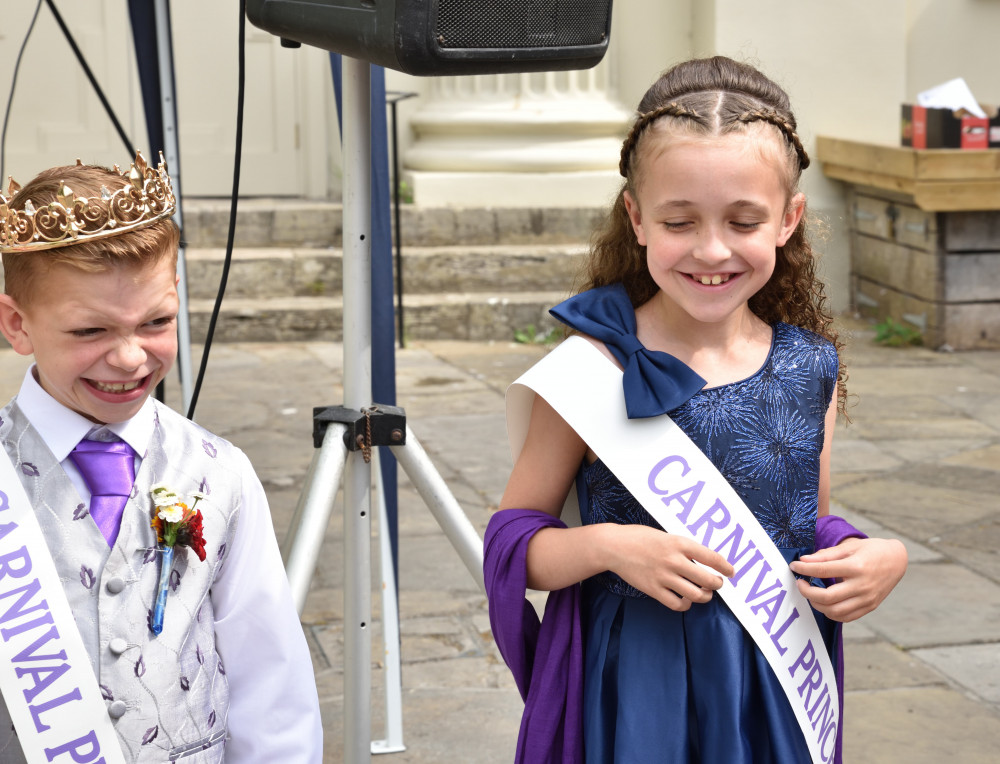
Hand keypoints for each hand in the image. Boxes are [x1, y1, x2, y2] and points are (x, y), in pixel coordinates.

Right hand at [608, 525, 735, 611]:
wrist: (614, 546)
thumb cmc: (639, 537)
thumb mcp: (665, 535)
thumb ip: (683, 547)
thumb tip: (704, 559)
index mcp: (678, 543)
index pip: (711, 557)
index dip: (725, 567)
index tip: (731, 571)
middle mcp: (673, 560)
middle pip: (708, 580)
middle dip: (717, 584)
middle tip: (717, 583)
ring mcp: (663, 576)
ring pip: (696, 595)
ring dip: (705, 596)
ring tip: (704, 593)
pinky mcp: (653, 589)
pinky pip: (677, 604)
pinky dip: (686, 604)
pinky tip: (685, 598)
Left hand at [789, 537, 907, 621]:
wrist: (897, 560)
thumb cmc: (872, 550)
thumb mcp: (850, 546)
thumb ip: (826, 555)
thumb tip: (804, 561)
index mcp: (856, 567)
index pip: (823, 570)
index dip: (804, 569)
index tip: (794, 566)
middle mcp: (862, 586)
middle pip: (827, 597)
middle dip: (807, 591)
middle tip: (800, 583)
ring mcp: (867, 599)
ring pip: (835, 611)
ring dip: (817, 604)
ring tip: (811, 593)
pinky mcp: (870, 607)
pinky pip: (846, 617)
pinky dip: (831, 613)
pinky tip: (824, 602)